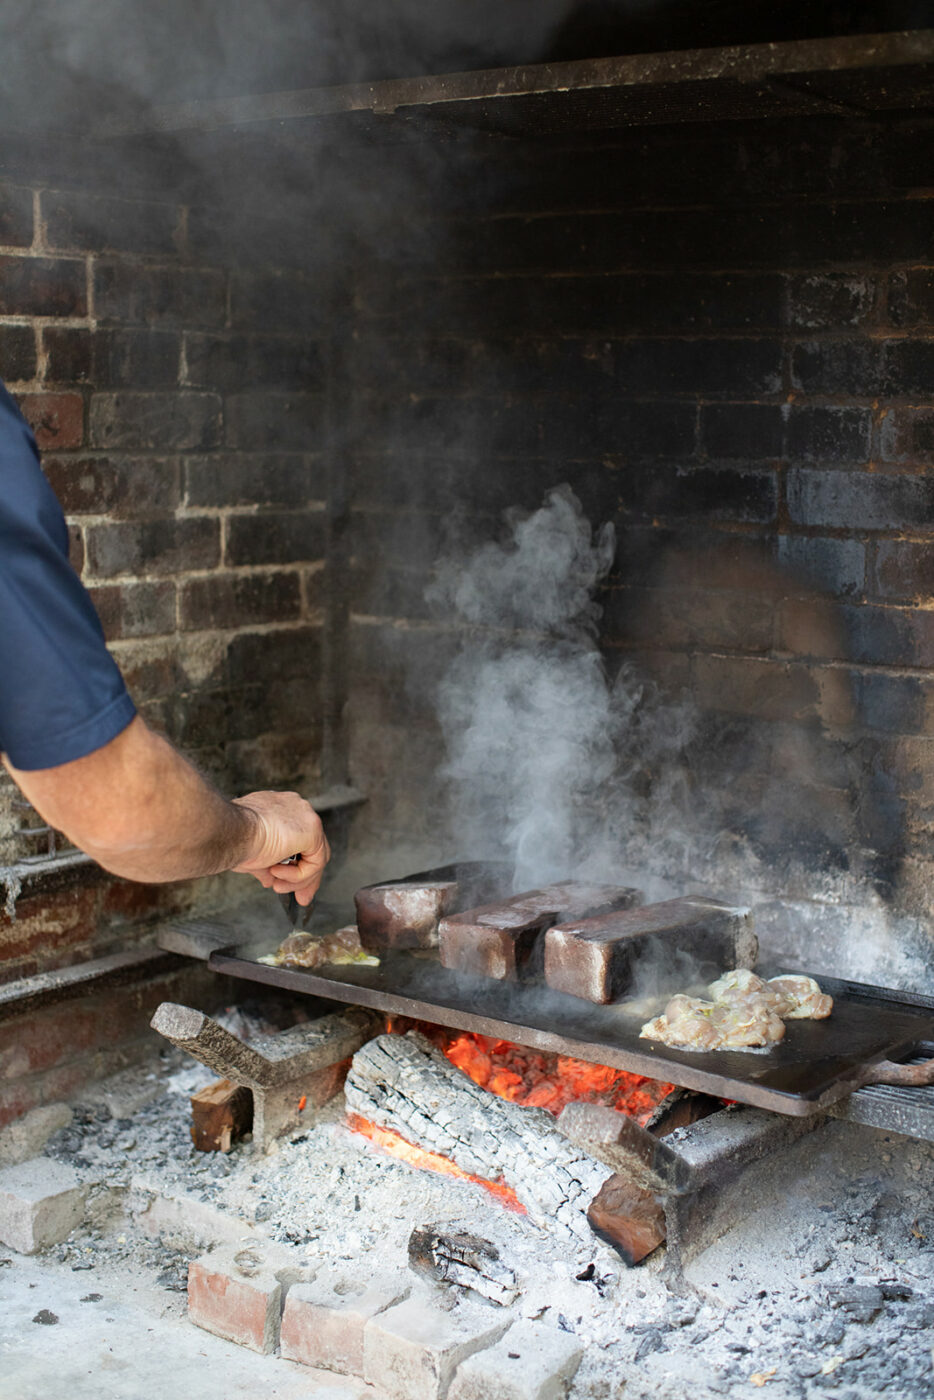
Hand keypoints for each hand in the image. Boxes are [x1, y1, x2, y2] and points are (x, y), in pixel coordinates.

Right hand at [231, 790, 330, 905]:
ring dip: (298, 879)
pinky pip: (315, 862)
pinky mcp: (313, 829)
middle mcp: (296, 808)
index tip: (284, 882)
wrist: (230, 832)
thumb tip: (269, 879)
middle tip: (301, 898)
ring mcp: (306, 816)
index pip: (297, 840)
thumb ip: (265, 865)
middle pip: (311, 848)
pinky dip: (299, 876)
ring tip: (277, 886)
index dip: (295, 864)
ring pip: (315, 857)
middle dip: (305, 877)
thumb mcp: (250, 855)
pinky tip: (277, 874)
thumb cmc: (231, 838)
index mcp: (280, 809)